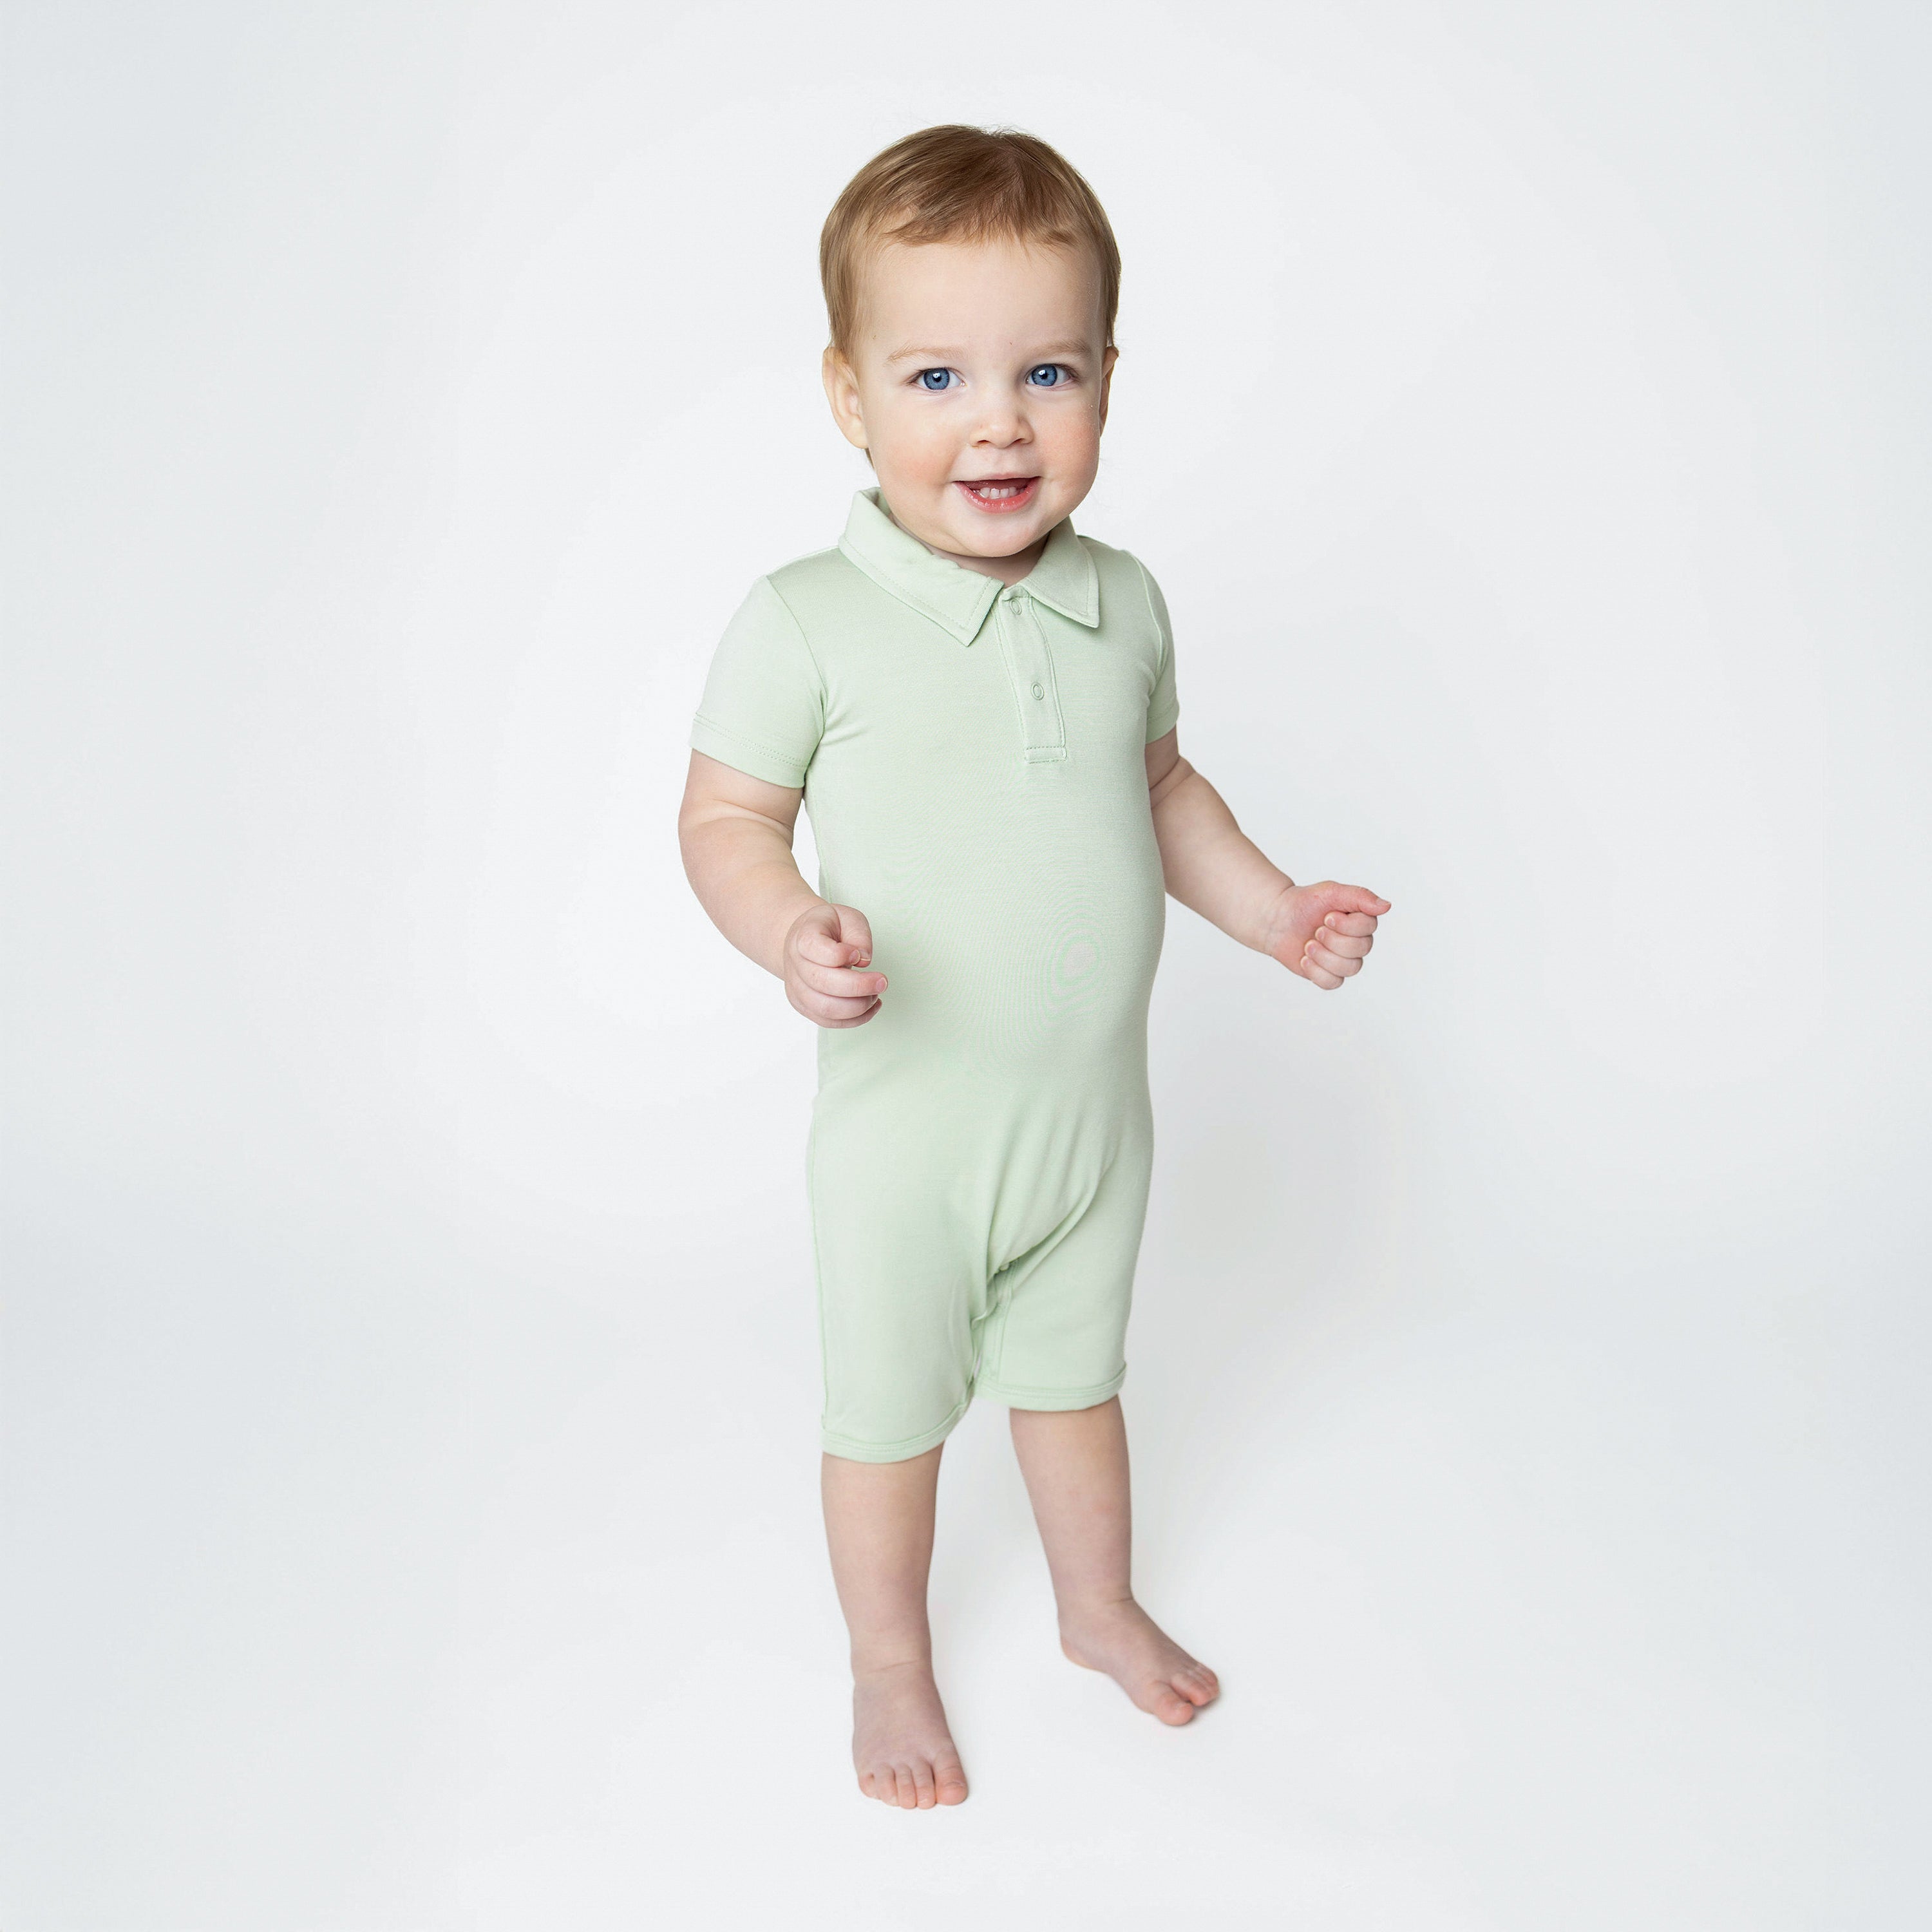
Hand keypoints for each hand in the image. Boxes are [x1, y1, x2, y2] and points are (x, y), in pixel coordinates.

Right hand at [784, 901, 887, 1026]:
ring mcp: (797, 988)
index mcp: (803, 937)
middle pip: (823, 983)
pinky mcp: (805, 1006)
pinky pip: (828, 1022)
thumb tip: (864, 960)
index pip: (817, 950)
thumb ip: (858, 934)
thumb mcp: (848, 916)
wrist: (803, 941)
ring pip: (825, 1008)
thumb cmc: (827, 928)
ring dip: (857, 1006)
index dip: (842, 954)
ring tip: (875, 994)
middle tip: (882, 981)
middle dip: (859, 986)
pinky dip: (854, 1019)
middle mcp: (795, 964)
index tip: (857, 954)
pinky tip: (870, 1005)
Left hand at [1260, 881, 1390, 989]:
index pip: (1368, 928)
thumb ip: (1359, 896)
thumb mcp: (1330, 892)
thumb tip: (1387, 907)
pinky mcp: (1330, 975)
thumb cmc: (1305, 904)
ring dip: (1323, 955)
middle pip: (1360, 949)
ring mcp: (1344, 960)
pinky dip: (1316, 971)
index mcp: (1362, 920)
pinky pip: (1333, 982)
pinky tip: (1304, 959)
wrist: (1277, 920)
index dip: (1345, 925)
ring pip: (1349, 968)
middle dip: (1332, 939)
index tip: (1327, 916)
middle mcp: (1358, 942)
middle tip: (1316, 930)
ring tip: (1308, 945)